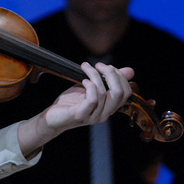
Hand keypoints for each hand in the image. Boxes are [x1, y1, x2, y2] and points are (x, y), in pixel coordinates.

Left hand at [17, 62, 133, 156]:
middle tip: (98, 65)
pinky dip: (90, 86)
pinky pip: (93, 99)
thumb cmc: (71, 102)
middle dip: (111, 74)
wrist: (53, 118)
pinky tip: (83, 81)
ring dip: (95, 75)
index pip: (126, 92)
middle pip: (119, 92)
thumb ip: (108, 80)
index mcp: (109, 107)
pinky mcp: (81, 115)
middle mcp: (105, 113)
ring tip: (86, 67)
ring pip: (104, 93)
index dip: (119, 76)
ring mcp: (94, 116)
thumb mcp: (92, 87)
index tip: (106, 66)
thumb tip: (130, 71)